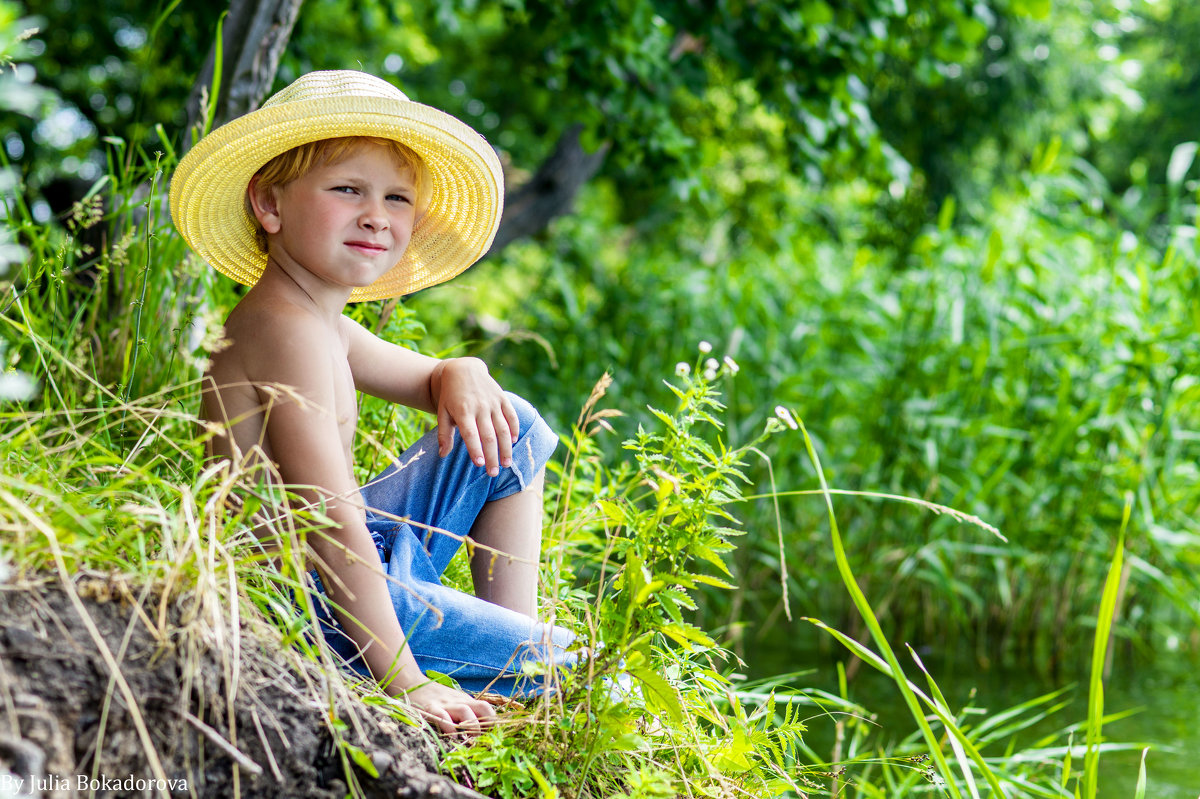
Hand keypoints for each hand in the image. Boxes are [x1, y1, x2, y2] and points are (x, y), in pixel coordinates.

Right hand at [405, 680, 497, 736]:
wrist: (411, 683)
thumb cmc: (435, 698)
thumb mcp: (453, 702)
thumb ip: (464, 712)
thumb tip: (480, 731)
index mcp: (466, 701)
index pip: (487, 708)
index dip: (493, 722)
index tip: (493, 737)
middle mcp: (459, 701)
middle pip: (482, 707)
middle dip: (487, 725)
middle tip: (484, 741)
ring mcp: (445, 704)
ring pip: (465, 711)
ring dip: (472, 727)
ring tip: (471, 741)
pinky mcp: (430, 709)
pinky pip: (442, 717)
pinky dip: (449, 728)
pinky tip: (452, 738)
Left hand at [432, 358, 519, 475]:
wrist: (463, 369)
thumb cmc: (450, 396)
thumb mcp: (442, 412)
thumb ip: (444, 434)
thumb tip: (443, 455)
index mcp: (462, 412)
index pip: (471, 434)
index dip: (476, 450)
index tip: (480, 464)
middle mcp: (479, 407)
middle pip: (488, 436)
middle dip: (492, 456)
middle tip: (494, 473)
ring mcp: (492, 402)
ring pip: (502, 428)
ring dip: (506, 447)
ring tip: (506, 464)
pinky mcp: (502, 398)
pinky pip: (511, 415)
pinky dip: (514, 428)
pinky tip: (514, 441)